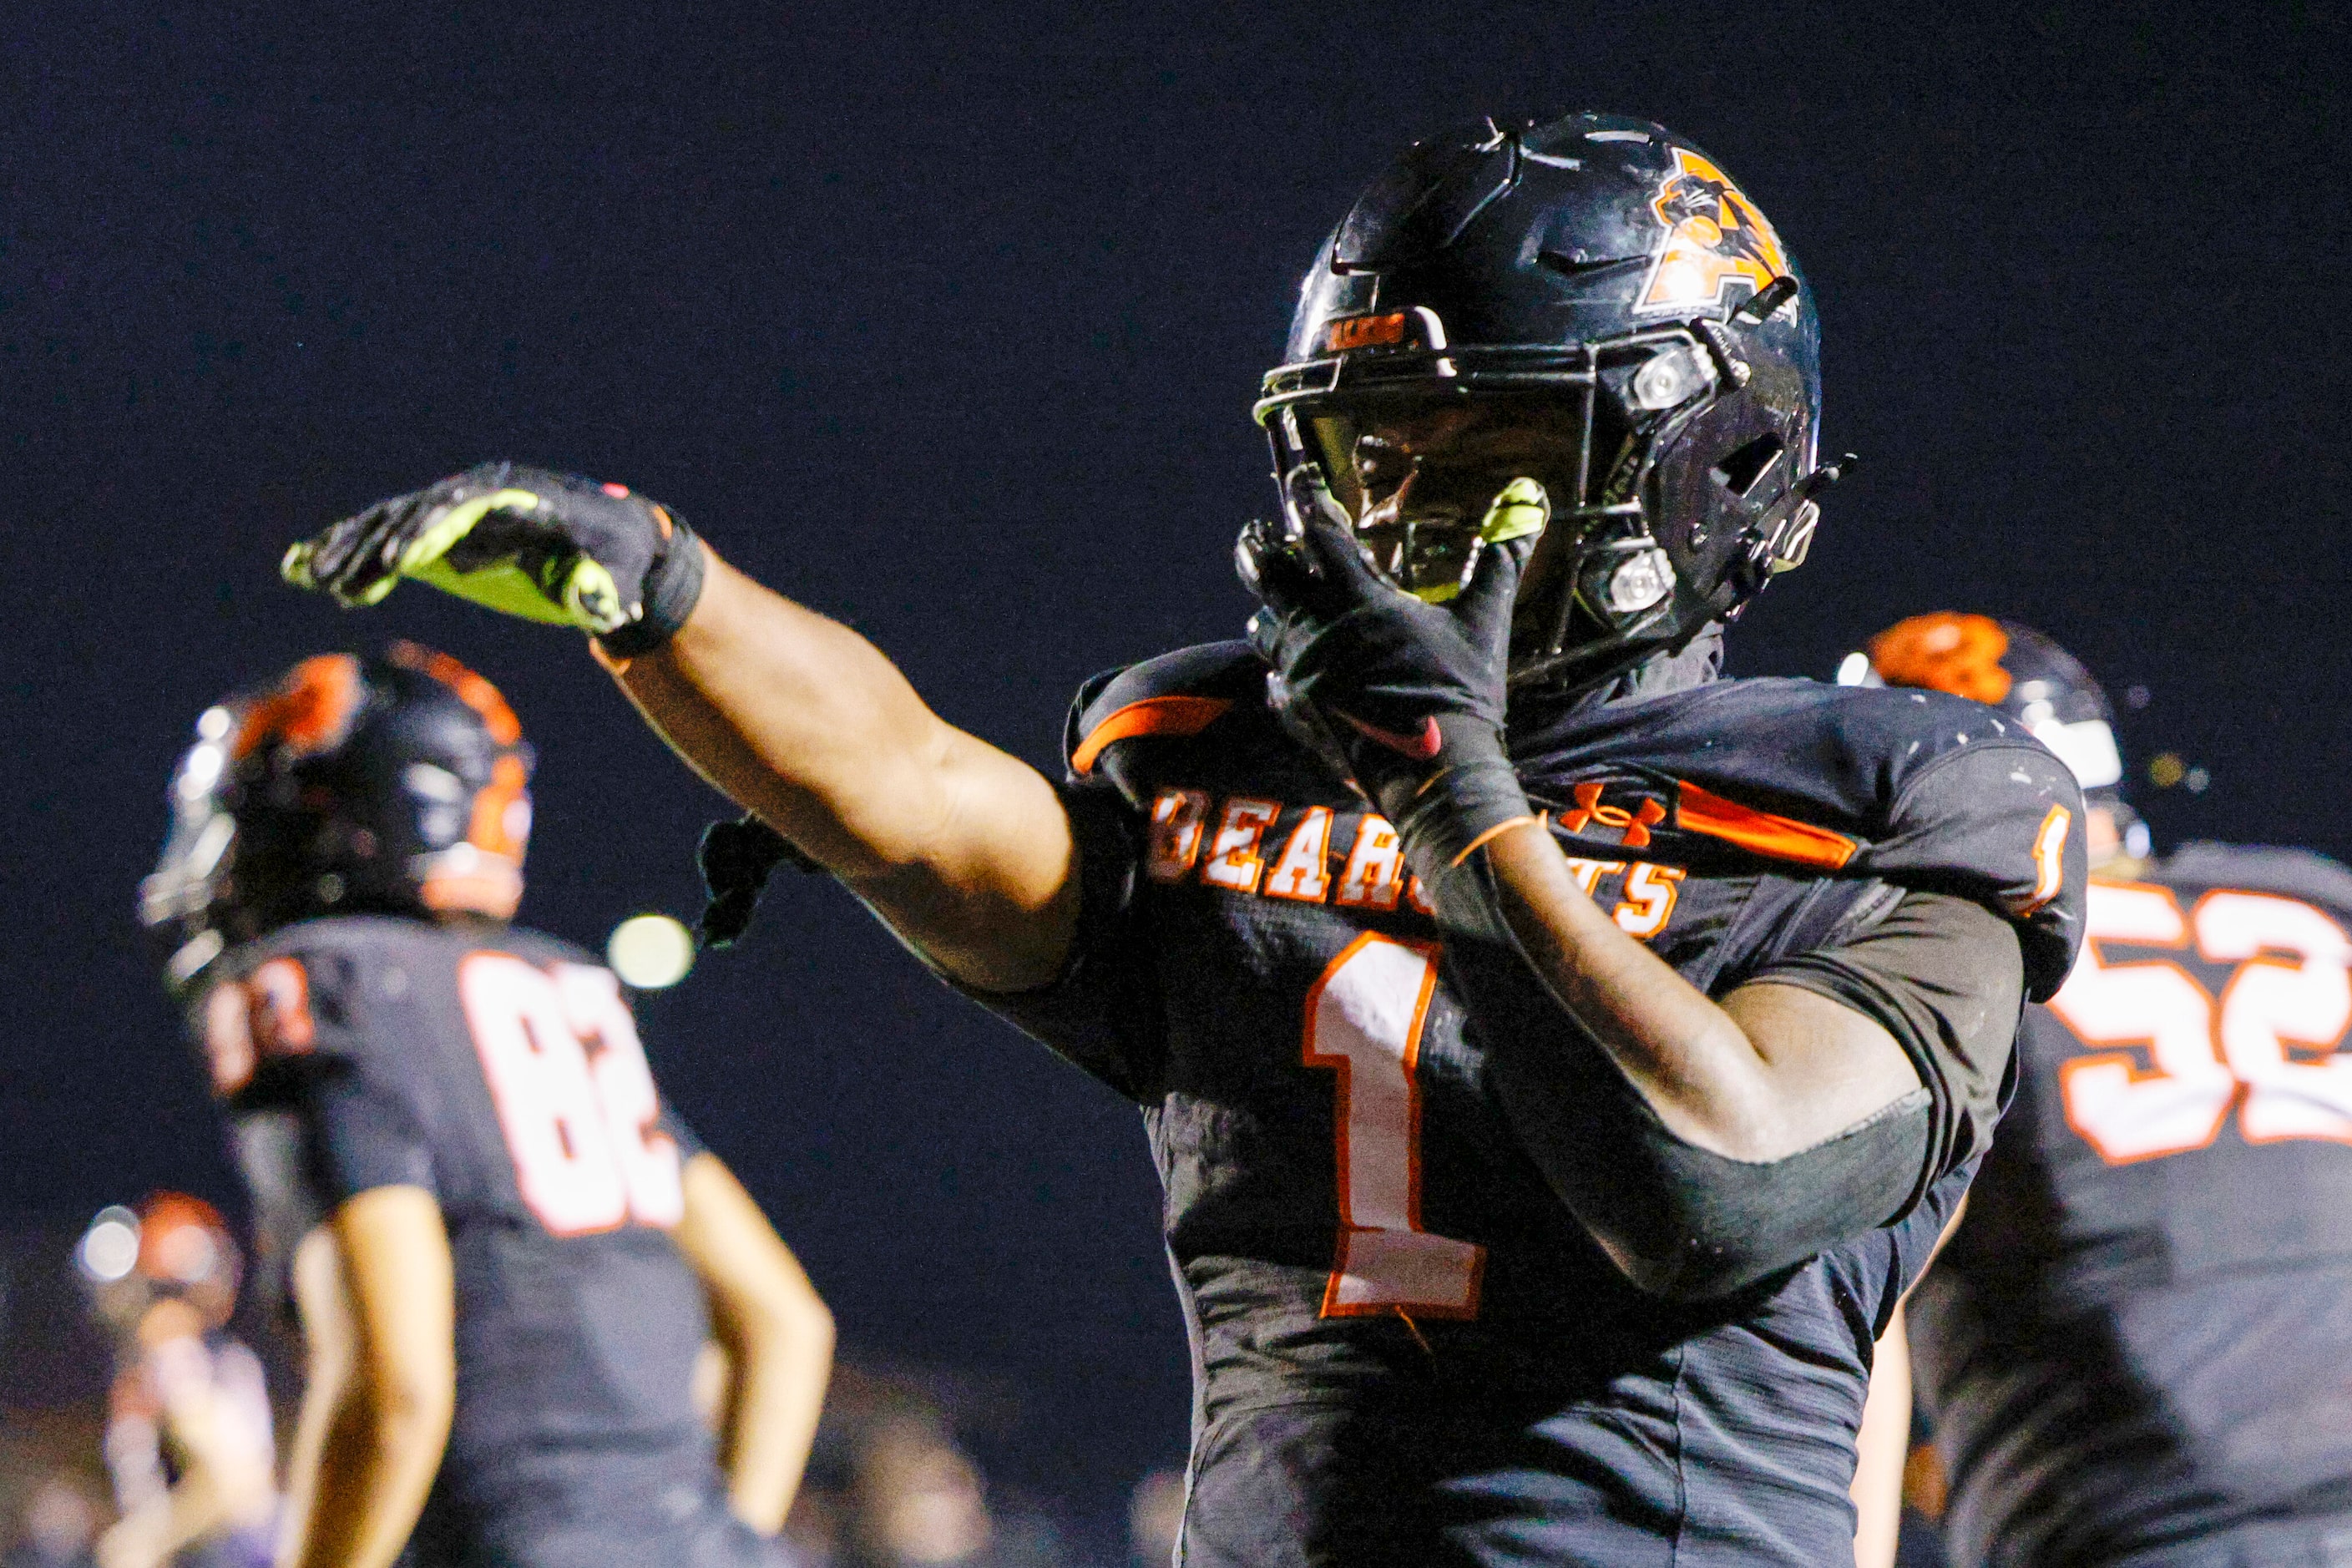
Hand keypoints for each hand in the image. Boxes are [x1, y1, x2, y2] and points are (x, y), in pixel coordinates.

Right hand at [283, 462, 706, 655]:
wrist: (611, 536)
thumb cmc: (618, 555)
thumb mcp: (620, 572)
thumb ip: (608, 590)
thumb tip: (607, 611)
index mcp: (520, 497)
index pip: (467, 508)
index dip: (433, 531)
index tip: (400, 561)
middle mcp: (479, 494)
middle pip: (417, 512)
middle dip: (375, 543)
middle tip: (336, 580)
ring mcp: (455, 509)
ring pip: (391, 523)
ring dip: (349, 549)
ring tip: (309, 578)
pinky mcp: (441, 530)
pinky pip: (386, 535)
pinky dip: (346, 549)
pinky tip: (301, 569)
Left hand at [1237, 465, 1545, 881]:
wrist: (1432, 773)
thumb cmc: (1460, 694)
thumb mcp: (1484, 622)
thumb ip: (1500, 559)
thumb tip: (1531, 501)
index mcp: (1360, 603)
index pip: (1321, 535)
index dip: (1307, 501)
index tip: (1299, 480)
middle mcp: (1318, 633)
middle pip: (1268, 576)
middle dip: (1260, 550)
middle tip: (1257, 536)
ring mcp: (1300, 675)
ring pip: (1264, 628)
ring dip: (1271, 612)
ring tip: (1278, 607)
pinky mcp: (1295, 714)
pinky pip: (1274, 682)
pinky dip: (1281, 670)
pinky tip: (1293, 671)